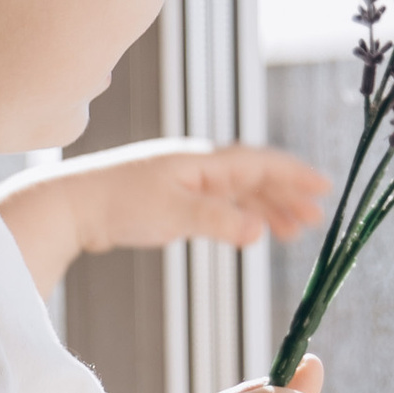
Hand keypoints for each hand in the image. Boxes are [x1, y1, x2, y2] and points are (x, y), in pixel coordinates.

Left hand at [76, 139, 329, 251]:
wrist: (70, 204)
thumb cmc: (118, 205)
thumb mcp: (173, 215)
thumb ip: (218, 223)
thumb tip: (259, 232)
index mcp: (203, 161)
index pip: (260, 163)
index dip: (294, 176)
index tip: (323, 189)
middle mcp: (198, 164)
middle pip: (254, 177)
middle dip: (286, 195)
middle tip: (315, 219)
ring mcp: (184, 180)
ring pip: (237, 191)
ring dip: (266, 208)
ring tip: (291, 231)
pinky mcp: (170, 197)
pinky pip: (218, 202)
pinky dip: (240, 215)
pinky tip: (249, 230)